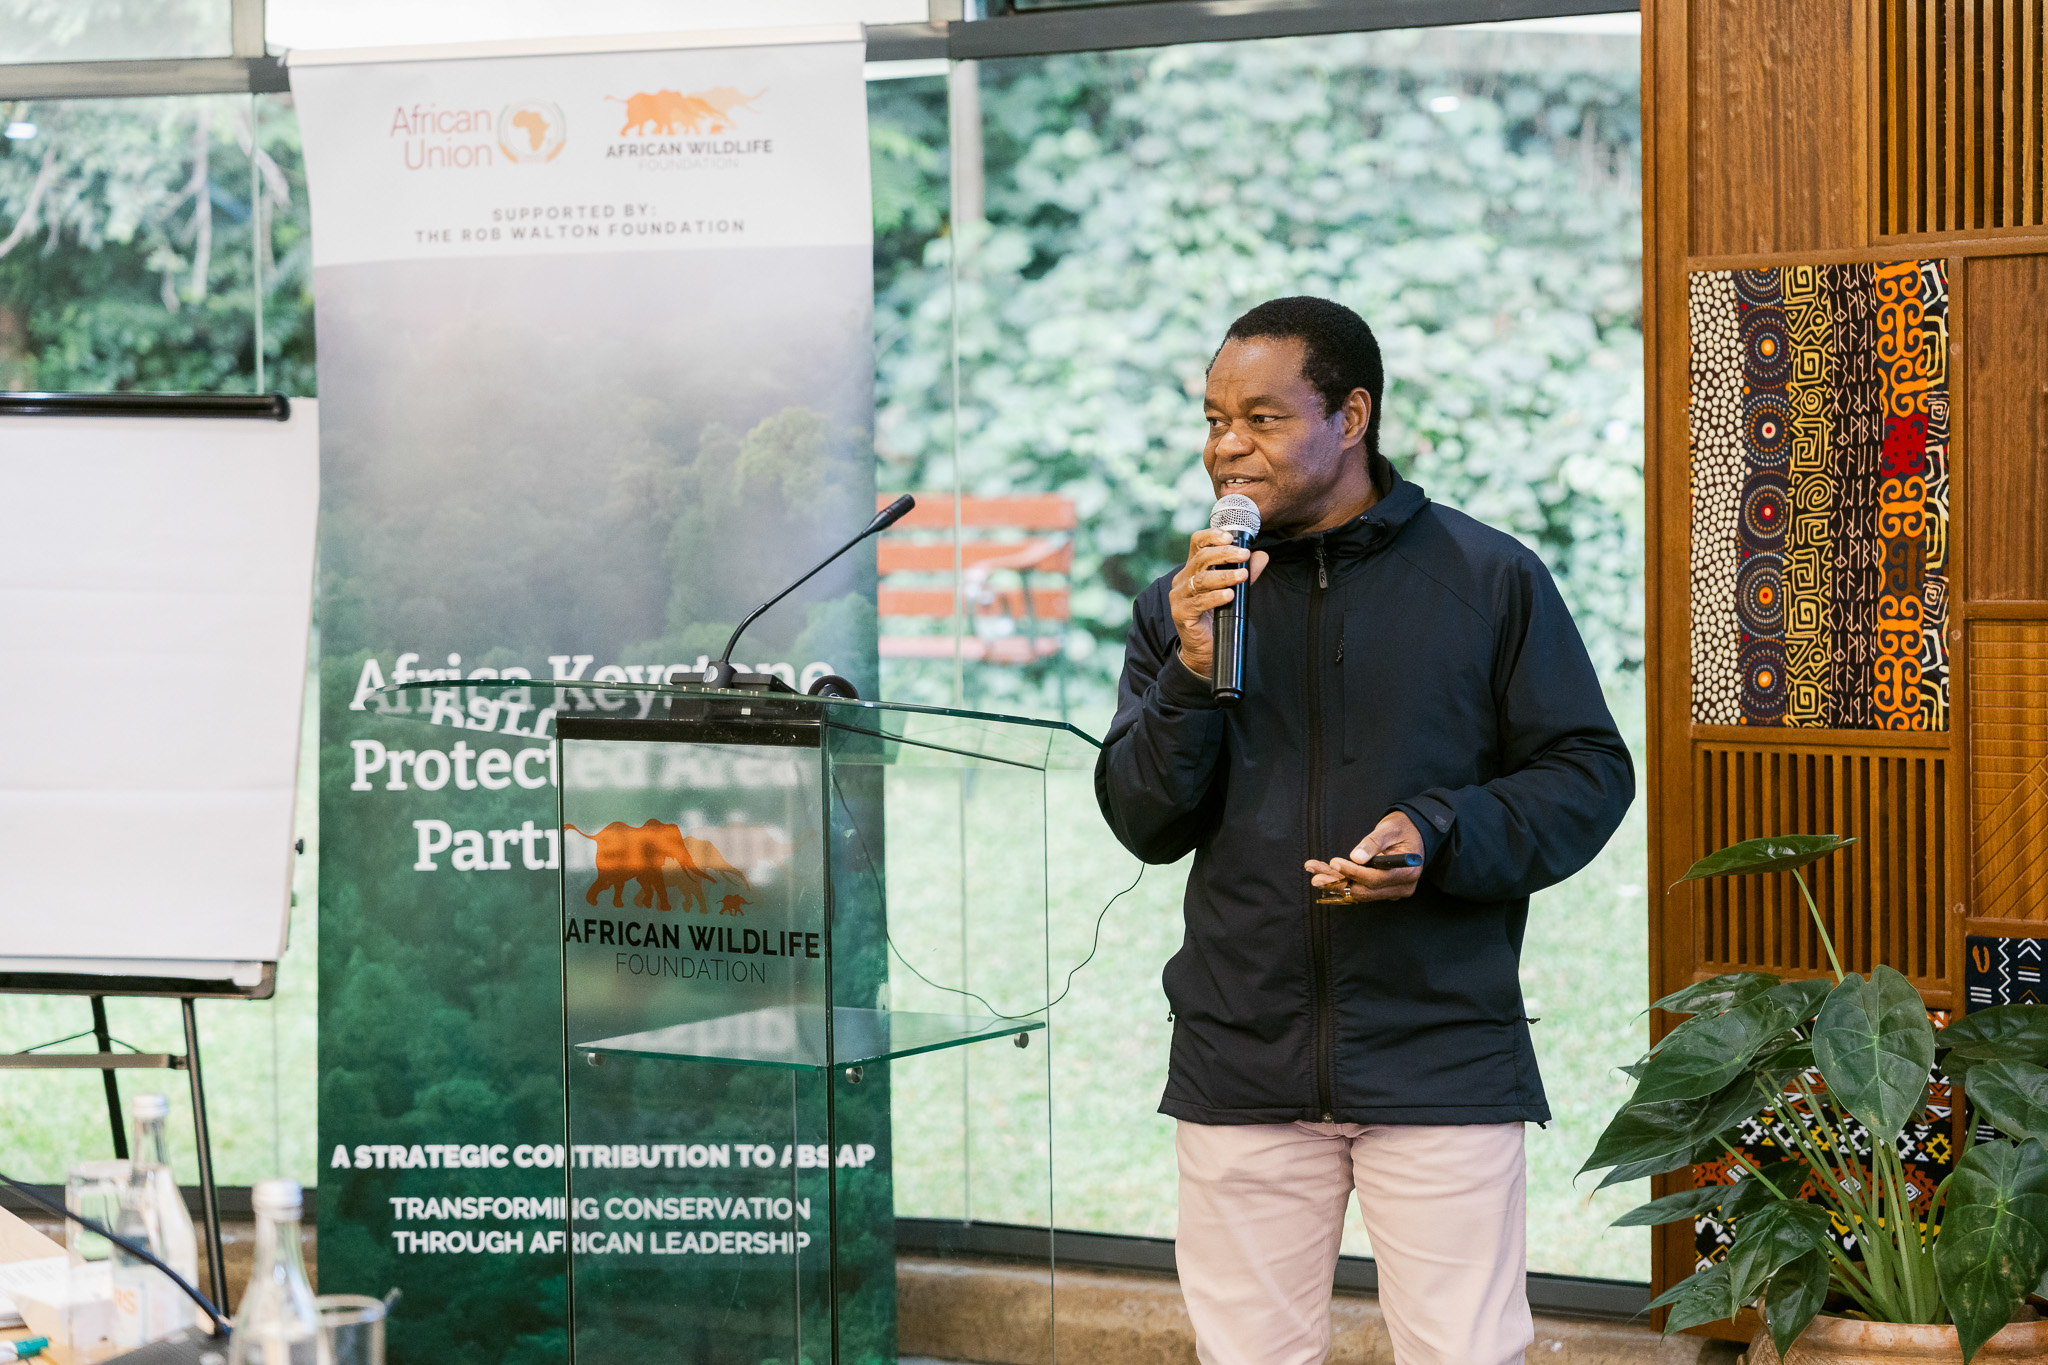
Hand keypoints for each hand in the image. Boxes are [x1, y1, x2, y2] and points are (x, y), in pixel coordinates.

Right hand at [1168, 528, 1268, 678]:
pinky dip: (1216, 597)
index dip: (1211, 536)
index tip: (1230, 536)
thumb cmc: (1217, 617)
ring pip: (1201, 579)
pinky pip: (1199, 602)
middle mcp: (1183, 580)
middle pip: (1201, 558)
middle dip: (1225, 554)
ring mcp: (1180, 597)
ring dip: (1224, 575)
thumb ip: (1245, 573)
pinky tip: (1230, 595)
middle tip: (1244, 554)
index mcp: (1193, 569)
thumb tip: (1261, 556)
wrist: (1204, 650)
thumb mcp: (1233, 590)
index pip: (1197, 543)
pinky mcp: (1181, 614)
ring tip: (1243, 576)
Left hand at [1307, 810, 1425, 904]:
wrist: (1412, 833)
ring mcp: (1393, 892)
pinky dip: (1343, 883)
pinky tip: (1326, 876)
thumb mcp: (1389, 829)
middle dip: (1337, 882)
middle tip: (1314, 873)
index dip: (1353, 872)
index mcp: (1407, 871)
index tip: (1333, 862)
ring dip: (1336, 883)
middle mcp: (1401, 887)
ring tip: (1315, 871)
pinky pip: (1361, 891)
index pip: (1376, 878)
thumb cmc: (1401, 828)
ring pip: (1360, 892)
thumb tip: (1356, 857)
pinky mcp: (1384, 891)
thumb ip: (1373, 843)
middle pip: (1365, 890)